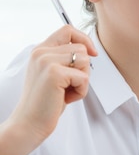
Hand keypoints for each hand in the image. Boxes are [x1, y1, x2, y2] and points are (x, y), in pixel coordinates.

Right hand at [0, 26, 97, 154]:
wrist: (29, 123)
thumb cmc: (45, 103)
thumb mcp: (54, 75)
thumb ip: (65, 60)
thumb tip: (90, 50)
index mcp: (40, 50)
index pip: (67, 30)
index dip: (84, 39)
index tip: (93, 53)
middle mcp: (42, 52)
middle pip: (81, 48)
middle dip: (83, 70)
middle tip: (69, 86)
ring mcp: (47, 61)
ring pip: (84, 61)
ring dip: (82, 81)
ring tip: (66, 92)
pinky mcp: (54, 73)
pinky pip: (84, 77)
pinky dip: (81, 91)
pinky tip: (65, 99)